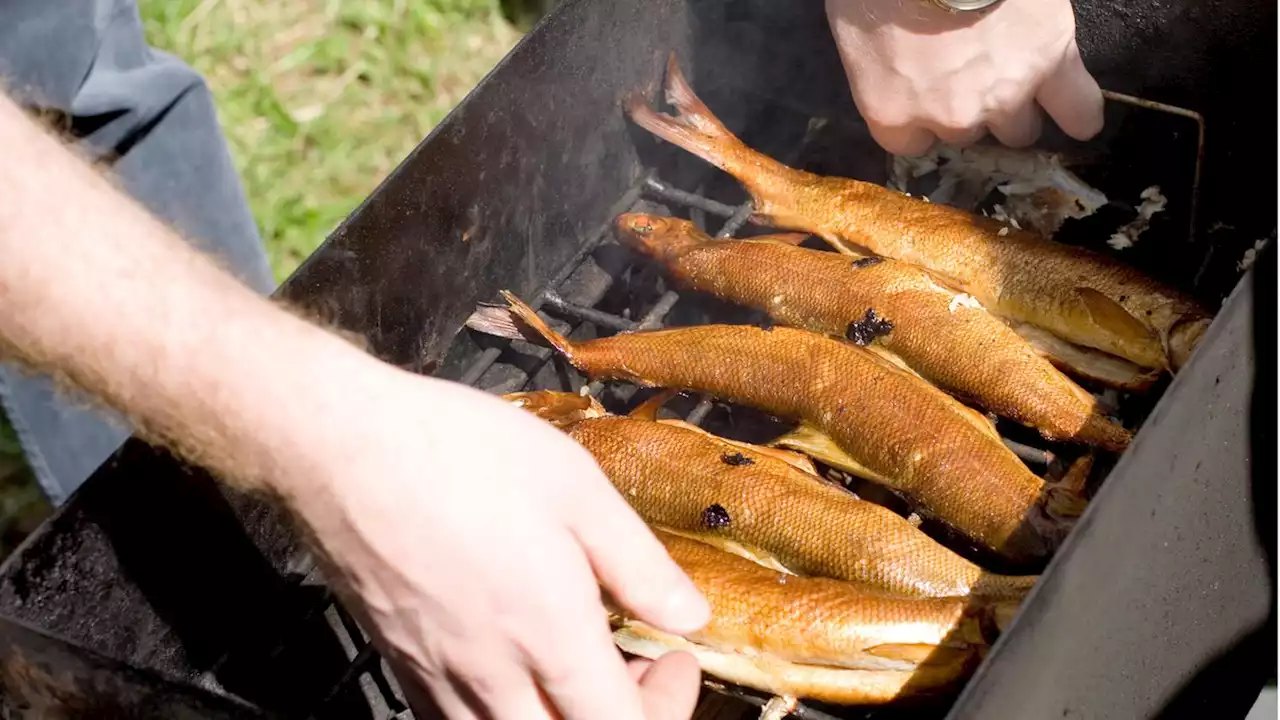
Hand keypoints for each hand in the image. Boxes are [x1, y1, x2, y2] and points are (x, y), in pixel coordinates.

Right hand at [279, 372, 708, 719]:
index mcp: (547, 634)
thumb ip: (638, 564)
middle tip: (634, 669)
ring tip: (573, 666)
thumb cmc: (455, 453)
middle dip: (618, 718)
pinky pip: (456, 719)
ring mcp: (438, 676)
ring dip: (559, 717)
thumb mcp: (576, 489)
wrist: (341, 446)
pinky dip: (499, 711)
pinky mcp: (400, 663)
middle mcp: (492, 674)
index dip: (668, 706)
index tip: (676, 659)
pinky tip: (510, 664)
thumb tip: (689, 614)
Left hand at [825, 0, 1103, 154]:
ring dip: (1016, 109)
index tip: (926, 99)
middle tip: (968, 71)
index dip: (922, 120)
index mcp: (893, 113)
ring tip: (1017, 83)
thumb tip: (890, 59)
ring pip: (1018, 128)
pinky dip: (1080, 114)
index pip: (912, 142)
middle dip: (967, 107)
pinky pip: (1077, 106)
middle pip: (966, 133)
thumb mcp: (857, 30)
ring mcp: (1005, 95)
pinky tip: (1081, 122)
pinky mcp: (1053, 63)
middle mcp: (951, 119)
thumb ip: (879, 63)